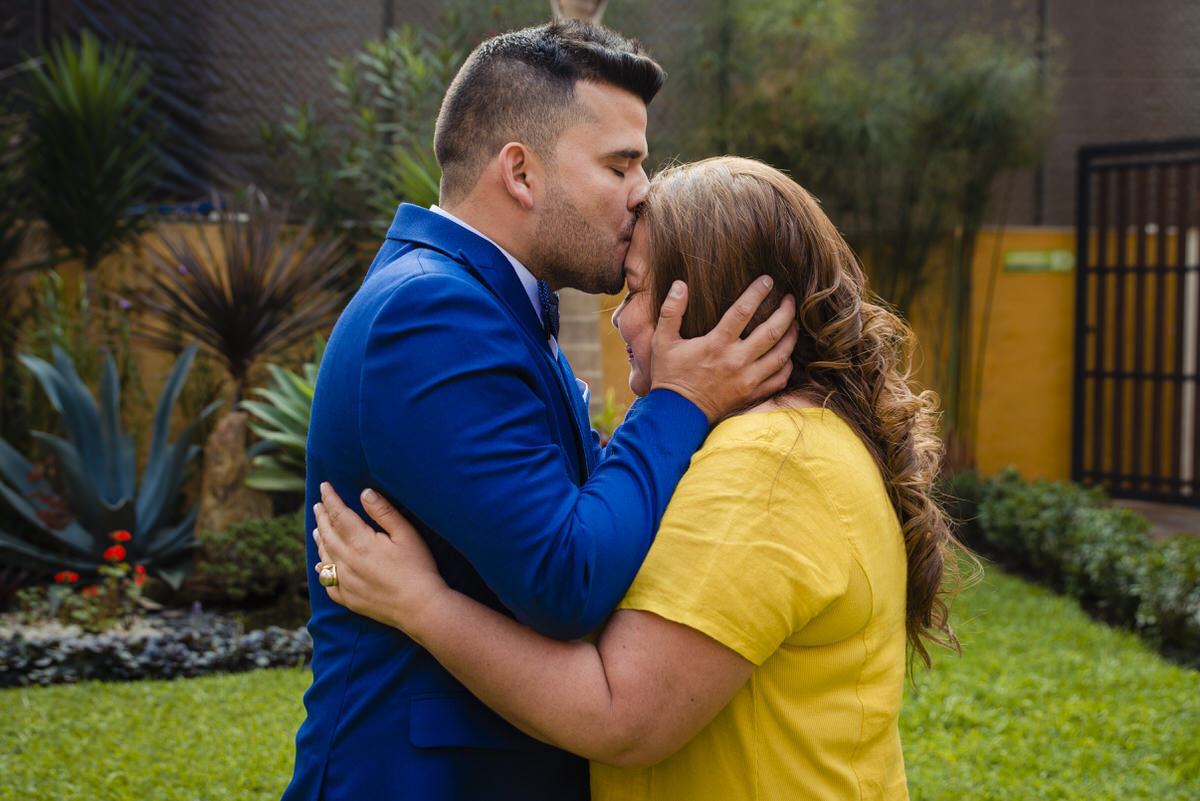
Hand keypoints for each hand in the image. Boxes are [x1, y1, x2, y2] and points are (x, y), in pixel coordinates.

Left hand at [312, 482, 446, 631]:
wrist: (420, 608)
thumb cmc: (418, 568)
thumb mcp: (406, 534)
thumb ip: (383, 512)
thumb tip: (364, 493)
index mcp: (360, 543)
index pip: (339, 515)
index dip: (330, 499)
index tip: (324, 486)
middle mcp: (347, 562)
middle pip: (327, 535)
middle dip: (322, 517)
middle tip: (317, 504)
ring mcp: (346, 583)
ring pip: (325, 557)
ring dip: (320, 541)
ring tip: (317, 530)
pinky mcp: (349, 600)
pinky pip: (328, 583)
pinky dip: (322, 571)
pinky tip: (321, 566)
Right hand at [649, 277, 797, 423]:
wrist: (677, 415)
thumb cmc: (669, 375)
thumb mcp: (662, 341)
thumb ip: (671, 311)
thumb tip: (679, 284)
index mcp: (716, 344)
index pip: (743, 311)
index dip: (758, 292)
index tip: (768, 280)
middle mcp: (736, 360)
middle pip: (772, 331)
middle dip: (785, 311)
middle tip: (790, 299)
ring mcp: (747, 379)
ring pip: (781, 354)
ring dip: (791, 336)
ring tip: (794, 322)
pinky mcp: (751, 394)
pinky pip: (779, 378)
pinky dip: (787, 365)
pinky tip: (786, 355)